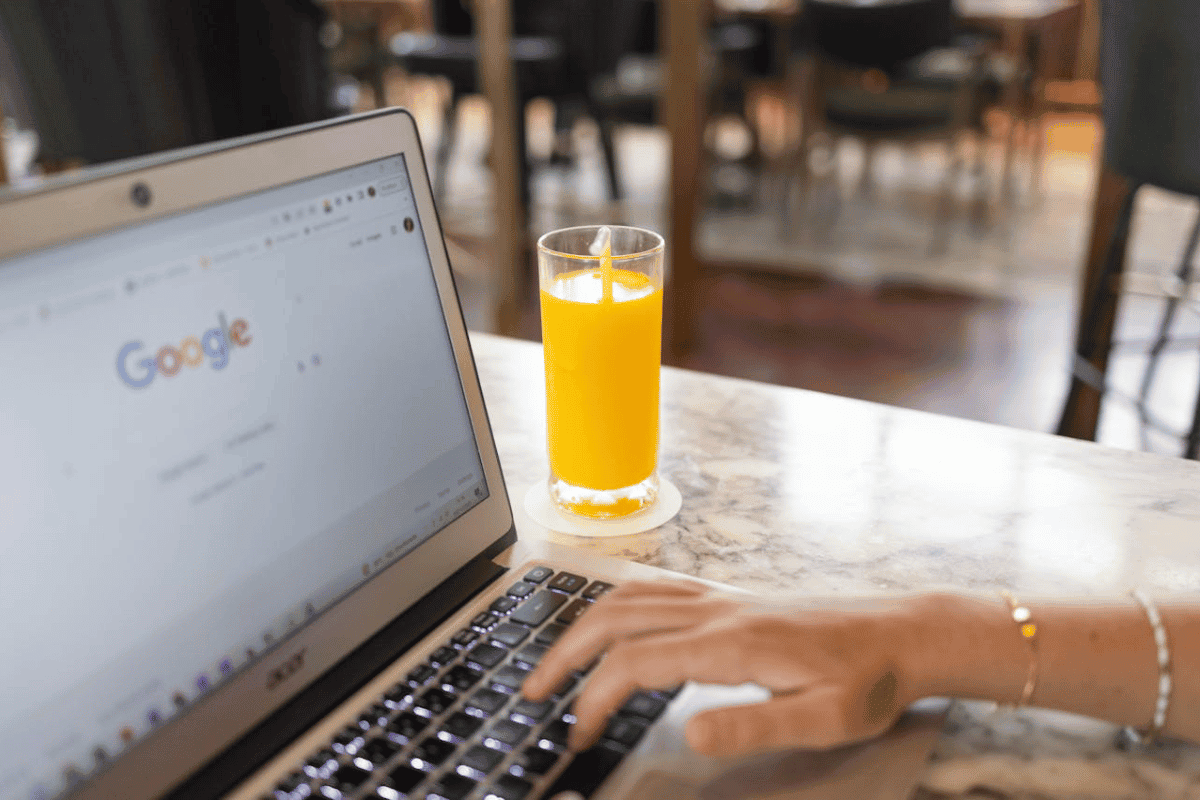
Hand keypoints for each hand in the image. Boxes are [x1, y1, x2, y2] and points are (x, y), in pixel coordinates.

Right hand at [522, 579, 922, 757]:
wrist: (901, 633)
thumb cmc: (867, 681)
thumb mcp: (824, 721)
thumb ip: (754, 724)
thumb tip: (688, 734)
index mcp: (732, 643)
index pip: (636, 663)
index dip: (594, 697)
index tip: (577, 732)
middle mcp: (717, 611)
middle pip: (616, 619)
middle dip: (565, 654)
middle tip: (534, 692)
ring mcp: (721, 597)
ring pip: (630, 597)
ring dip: (583, 625)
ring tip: (555, 661)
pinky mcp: (729, 596)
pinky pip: (656, 588)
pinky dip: (616, 604)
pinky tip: (609, 623)